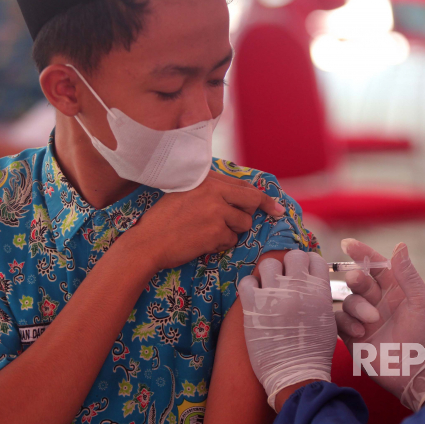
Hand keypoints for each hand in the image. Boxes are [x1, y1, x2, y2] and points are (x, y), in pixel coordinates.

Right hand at [131, 171, 285, 269]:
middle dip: (263, 210)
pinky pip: (232, 240)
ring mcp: (216, 210)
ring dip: (233, 231)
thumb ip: (211, 190)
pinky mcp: (216, 231)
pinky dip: (221, 244)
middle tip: (275, 215)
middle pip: (252, 200)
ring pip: (244, 223)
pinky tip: (203, 243)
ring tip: (210, 233)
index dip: (263, 197)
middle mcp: (213, 190)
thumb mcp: (185, 193)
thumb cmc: (164, 220)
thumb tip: (242, 195)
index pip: (243, 185)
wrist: (148, 242)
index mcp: (206, 179)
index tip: (276, 206)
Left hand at [239, 250, 336, 409]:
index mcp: (319, 290)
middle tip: (286, 280)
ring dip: (269, 274)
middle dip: (290, 266)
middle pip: (293, 256)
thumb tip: (310, 284)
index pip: (314, 258)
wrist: (295, 375)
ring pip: (268, 264)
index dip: (308, 264)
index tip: (303, 273)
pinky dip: (250, 287)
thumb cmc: (315, 353)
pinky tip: (255, 298)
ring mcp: (274, 294)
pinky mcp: (253, 306)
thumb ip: (320, 297)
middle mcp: (298, 287)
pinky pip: (246, 281)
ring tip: (269, 288)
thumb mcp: (328, 320)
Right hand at [335, 239, 424, 410]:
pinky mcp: (352, 336)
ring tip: (373, 320)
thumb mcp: (422, 302)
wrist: (417, 373)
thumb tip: (399, 245)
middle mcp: (377, 301)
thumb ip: (408, 275)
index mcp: (395, 290)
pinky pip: (339, 321)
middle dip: (356, 277)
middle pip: (358, 280)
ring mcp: (363, 318)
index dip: (362, 253)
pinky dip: (346, 322)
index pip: (376, 266)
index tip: (348, 244)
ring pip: (348, 300)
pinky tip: (360, 331)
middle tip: (357, 280)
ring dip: (358, 306)